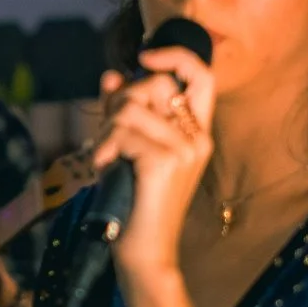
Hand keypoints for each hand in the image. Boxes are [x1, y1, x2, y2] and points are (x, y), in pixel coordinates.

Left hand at [92, 45, 216, 279]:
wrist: (144, 251)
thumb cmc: (135, 201)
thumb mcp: (132, 148)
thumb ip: (124, 111)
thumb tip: (111, 75)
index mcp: (197, 133)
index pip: (202, 75)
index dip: (175, 55)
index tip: (143, 57)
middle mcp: (199, 138)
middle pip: (154, 84)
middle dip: (120, 101)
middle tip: (108, 134)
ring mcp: (185, 149)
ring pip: (131, 108)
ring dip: (107, 129)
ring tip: (105, 157)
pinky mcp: (165, 162)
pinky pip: (123, 133)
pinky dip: (105, 148)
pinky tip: (105, 168)